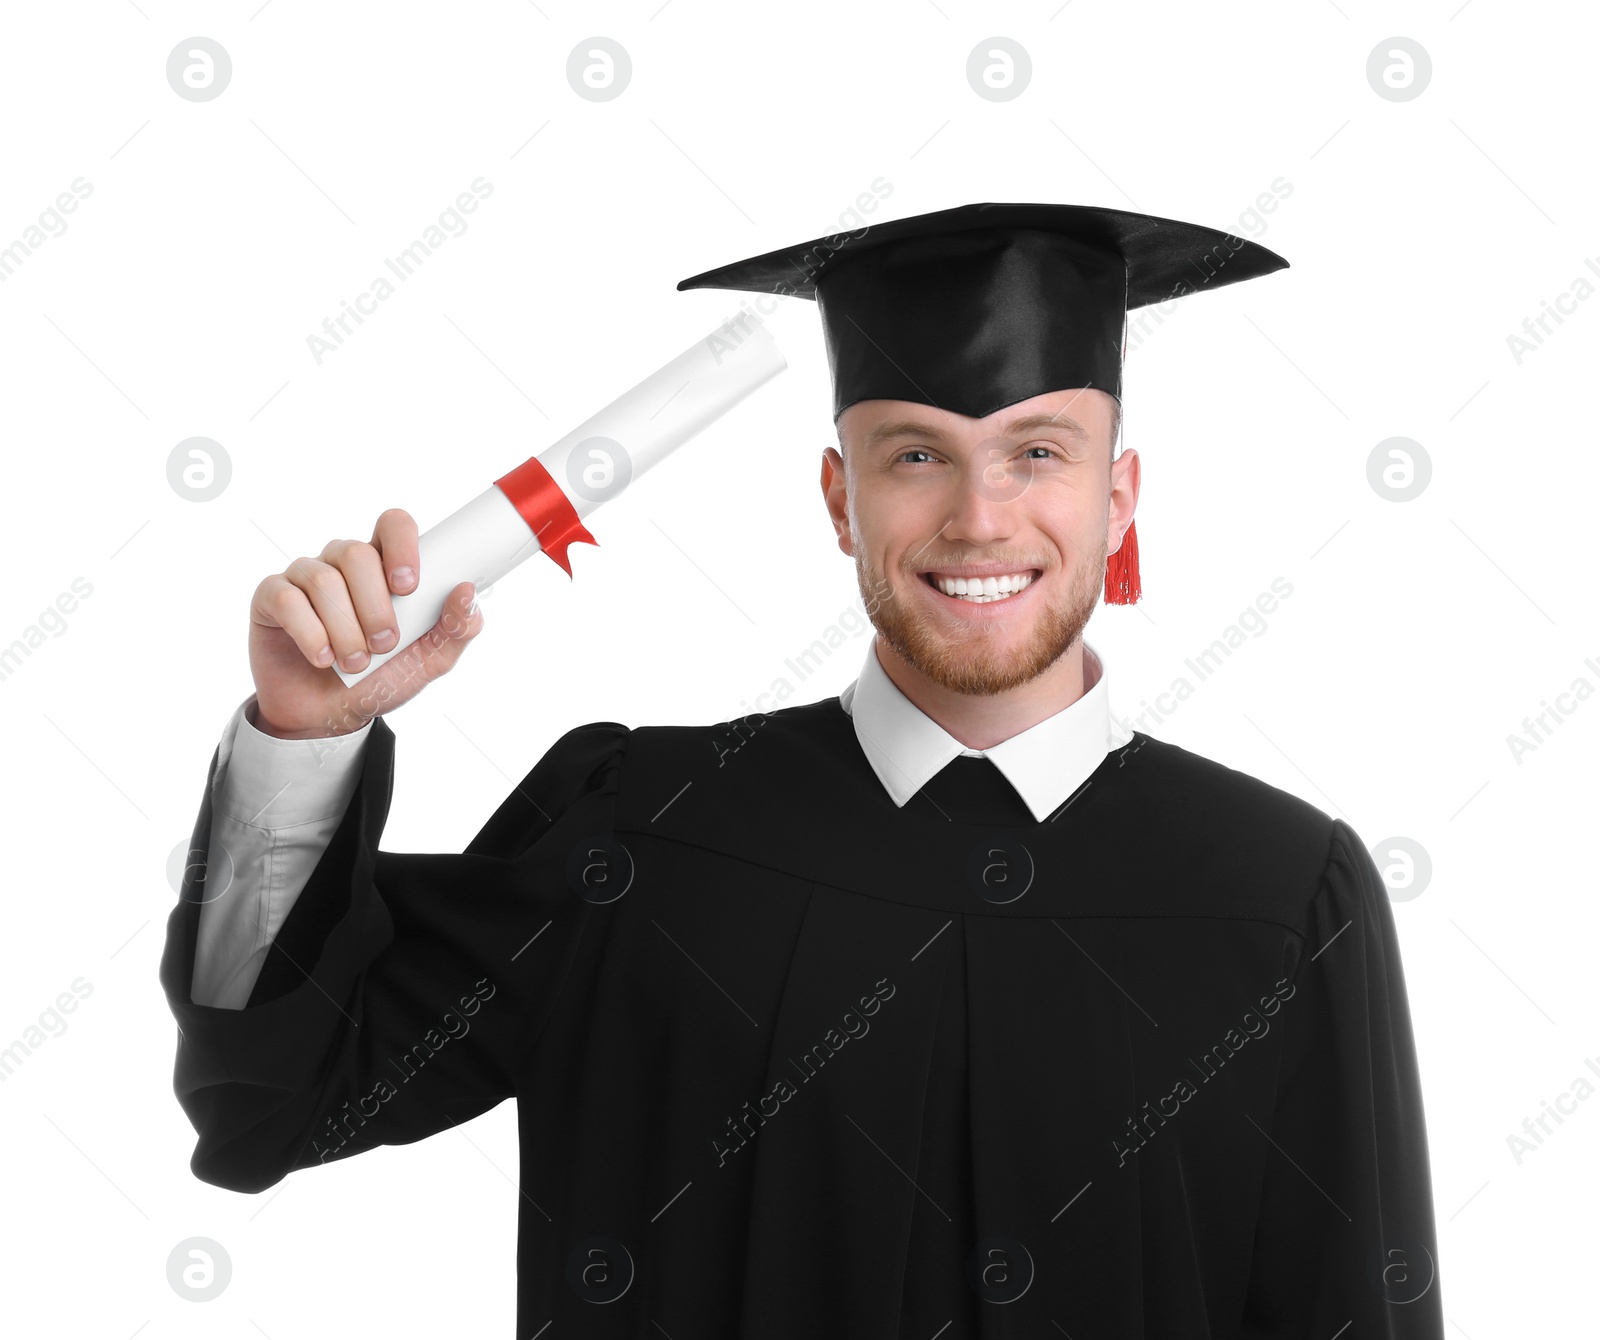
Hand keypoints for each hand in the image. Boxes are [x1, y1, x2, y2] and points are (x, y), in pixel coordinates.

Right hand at [247, 509, 483, 738]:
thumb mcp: (427, 662)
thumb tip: (468, 592)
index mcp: (383, 567)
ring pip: (323, 579)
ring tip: (354, 662)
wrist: (330, 716)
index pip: (393, 524)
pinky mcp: (271, 598)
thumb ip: (456, 630)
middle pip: (356, 554)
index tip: (409, 586)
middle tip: (384, 644)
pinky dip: (311, 634)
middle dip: (374, 606)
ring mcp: (304, 576)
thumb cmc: (379, 680)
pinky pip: (288, 600)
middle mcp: (342, 563)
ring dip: (345, 628)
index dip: (402, 545)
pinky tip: (323, 658)